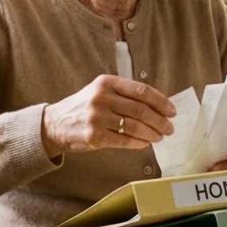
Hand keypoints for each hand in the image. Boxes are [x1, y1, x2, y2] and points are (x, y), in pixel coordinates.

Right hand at [41, 75, 175, 157]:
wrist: (54, 124)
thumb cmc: (83, 108)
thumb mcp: (100, 92)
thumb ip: (124, 95)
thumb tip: (157, 107)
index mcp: (107, 82)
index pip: (141, 90)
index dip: (160, 101)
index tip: (171, 111)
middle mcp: (102, 97)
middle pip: (141, 109)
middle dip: (160, 120)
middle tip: (169, 128)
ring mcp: (97, 117)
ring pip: (135, 126)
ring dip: (152, 133)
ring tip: (160, 137)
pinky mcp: (94, 136)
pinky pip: (124, 140)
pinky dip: (138, 143)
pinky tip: (145, 144)